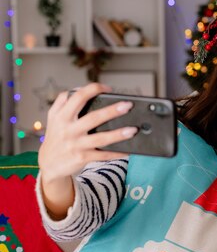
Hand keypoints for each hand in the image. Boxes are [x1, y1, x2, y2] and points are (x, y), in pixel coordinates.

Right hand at [39, 83, 137, 217]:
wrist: (49, 164)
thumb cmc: (56, 137)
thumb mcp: (53, 117)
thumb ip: (62, 101)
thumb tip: (79, 88)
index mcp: (62, 116)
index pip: (78, 97)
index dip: (94, 90)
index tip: (108, 88)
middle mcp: (68, 129)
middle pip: (93, 118)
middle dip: (112, 111)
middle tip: (128, 105)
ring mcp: (76, 144)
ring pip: (100, 138)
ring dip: (118, 134)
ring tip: (133, 130)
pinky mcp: (82, 158)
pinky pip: (102, 155)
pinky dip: (116, 153)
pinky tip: (128, 150)